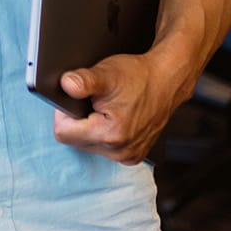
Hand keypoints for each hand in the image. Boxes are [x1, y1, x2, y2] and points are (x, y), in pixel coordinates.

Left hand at [53, 52, 189, 163]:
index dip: (63, 112)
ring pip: (88, 144)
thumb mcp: (106, 73)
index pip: (63, 132)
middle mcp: (120, 152)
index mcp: (111, 135)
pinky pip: (104, 147)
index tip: (76, 98)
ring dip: (90, 127)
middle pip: (75, 140)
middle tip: (93, 101)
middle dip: (78, 120)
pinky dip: (103, 133)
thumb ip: (82, 81)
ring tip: (104, 108)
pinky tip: (113, 117)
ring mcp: (128, 156)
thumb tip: (65, 85)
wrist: (167, 81)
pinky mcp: (133, 155)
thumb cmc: (138, 76)